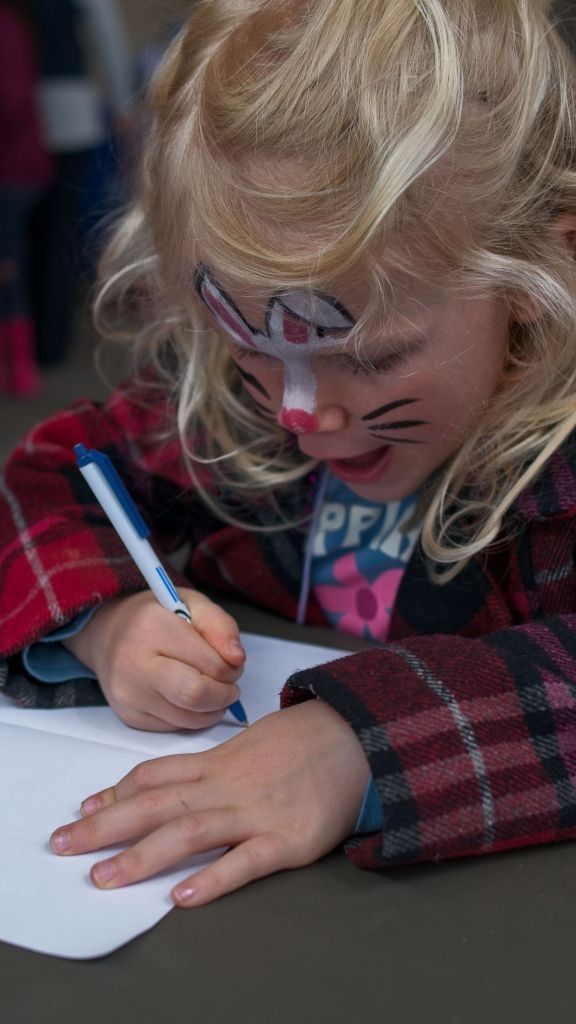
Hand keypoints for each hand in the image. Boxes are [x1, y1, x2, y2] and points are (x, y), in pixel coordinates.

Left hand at [50, 701, 370, 904]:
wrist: (355, 736)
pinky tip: (184, 896)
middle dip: (105, 825)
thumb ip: (211, 764)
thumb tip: (174, 780)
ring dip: (143, 855)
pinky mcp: (288, 838)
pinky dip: (214, 878)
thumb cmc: (300, 742)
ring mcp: (255, 811)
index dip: (116, 792)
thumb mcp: (248, 744)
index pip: (156, 776)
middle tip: (64, 844)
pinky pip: (245, 861)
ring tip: (105, 878)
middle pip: (156, 804)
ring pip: (189, 831)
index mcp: (217, 763)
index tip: (83, 808)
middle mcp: (226, 785)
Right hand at [62, 589, 244, 730]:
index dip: (232, 667)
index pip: (210, 664)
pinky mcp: (129, 717)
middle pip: (195, 696)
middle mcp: (134, 664)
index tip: (231, 661)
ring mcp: (129, 695)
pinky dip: (192, 716)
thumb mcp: (192, 604)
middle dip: (224, 694)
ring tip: (211, 688)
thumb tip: (237, 659)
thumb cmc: (157, 617)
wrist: (108, 634)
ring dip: (212, 708)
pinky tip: (188, 696)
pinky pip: (176, 727)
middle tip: (228, 684)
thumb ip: (219, 625)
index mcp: (151, 628)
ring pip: (190, 719)